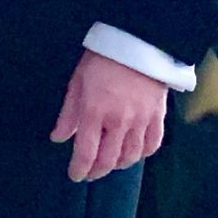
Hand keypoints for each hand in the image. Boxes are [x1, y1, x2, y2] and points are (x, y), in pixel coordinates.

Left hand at [48, 50, 166, 182]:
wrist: (138, 42)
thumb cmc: (102, 59)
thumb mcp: (77, 83)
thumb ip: (68, 114)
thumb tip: (58, 138)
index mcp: (94, 112)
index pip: (85, 152)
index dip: (79, 169)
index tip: (75, 176)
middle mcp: (118, 121)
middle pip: (109, 159)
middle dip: (97, 171)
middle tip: (89, 174)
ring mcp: (141, 120)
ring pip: (131, 156)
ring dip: (118, 165)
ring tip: (109, 164)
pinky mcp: (158, 116)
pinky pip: (152, 144)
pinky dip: (142, 154)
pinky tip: (134, 154)